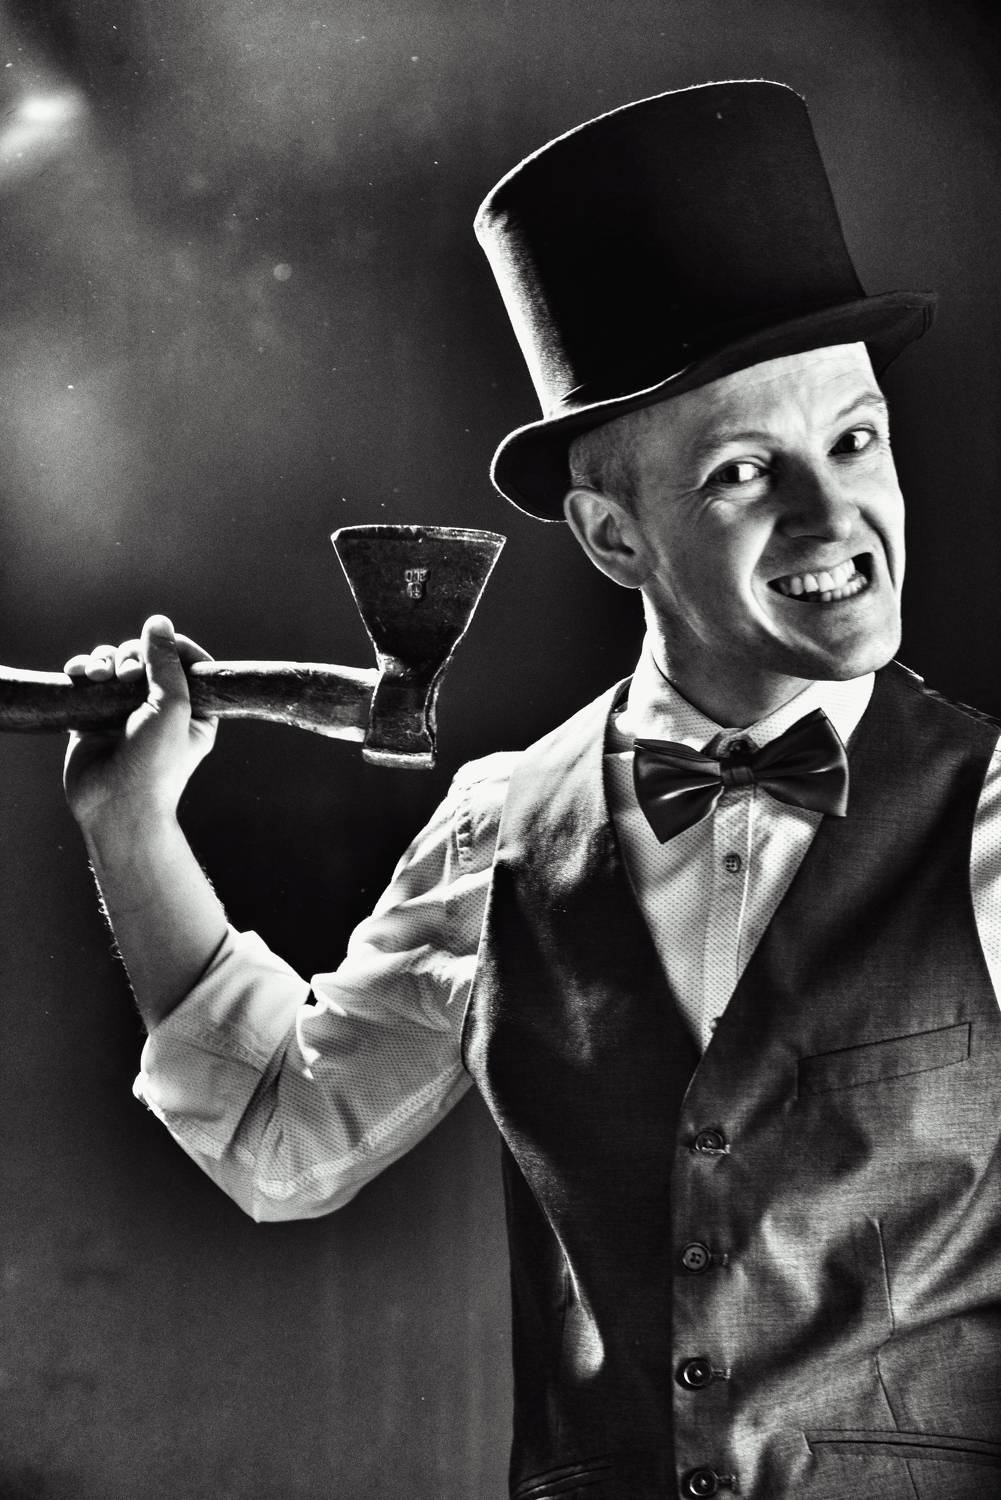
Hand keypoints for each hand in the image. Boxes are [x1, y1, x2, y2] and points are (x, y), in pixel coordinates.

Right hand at [63, 615, 217, 830]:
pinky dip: (82, 670)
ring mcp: (125, 713)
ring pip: (114, 666)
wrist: (117, 807)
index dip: (170, 646)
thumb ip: (166, 662)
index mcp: (194, 709)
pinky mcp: (94, 718)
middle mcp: (159, 709)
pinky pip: (88, 682)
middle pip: (145, 658)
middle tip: (126, 675)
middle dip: (132, 656)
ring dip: (105, 661)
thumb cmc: (155, 764)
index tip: (158, 644)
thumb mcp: (173, 707)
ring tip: (98, 675)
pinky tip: (79, 674)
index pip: (186, 662)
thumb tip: (158, 622)